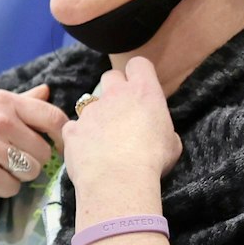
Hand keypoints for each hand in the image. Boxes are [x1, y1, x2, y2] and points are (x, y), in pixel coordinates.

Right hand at [0, 84, 66, 199]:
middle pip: (44, 151)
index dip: (60, 137)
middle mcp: (0, 121)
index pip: (53, 118)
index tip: (53, 147)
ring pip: (31, 172)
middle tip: (8, 161)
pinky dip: (0, 189)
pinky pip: (11, 189)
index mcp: (3, 101)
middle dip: (31, 161)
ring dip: (17, 176)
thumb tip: (47, 90)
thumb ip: (17, 100)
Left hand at [62, 56, 180, 189]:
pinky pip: (74, 127)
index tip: (140, 87)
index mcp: (143, 92)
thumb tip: (153, 130)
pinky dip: (79, 137)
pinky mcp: (71, 129)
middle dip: (114, 89)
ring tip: (104, 141)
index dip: (139, 73)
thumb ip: (160, 127)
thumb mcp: (171, 142)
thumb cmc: (153, 161)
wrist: (118, 180)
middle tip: (121, 112)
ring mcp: (89, 111)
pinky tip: (88, 153)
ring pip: (90, 104)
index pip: (139, 64)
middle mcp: (114, 95)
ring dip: (96, 117)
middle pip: (110, 76)